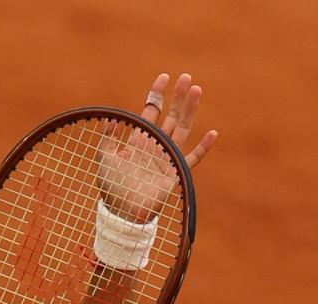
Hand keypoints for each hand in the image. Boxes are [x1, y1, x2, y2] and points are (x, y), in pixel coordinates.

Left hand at [97, 72, 218, 222]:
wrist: (122, 212)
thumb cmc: (112, 187)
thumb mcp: (104, 157)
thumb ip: (107, 137)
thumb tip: (113, 117)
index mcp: (139, 141)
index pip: (151, 112)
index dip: (157, 95)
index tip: (164, 77)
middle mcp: (155, 146)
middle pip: (170, 116)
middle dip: (178, 97)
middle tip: (186, 77)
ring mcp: (167, 158)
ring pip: (182, 129)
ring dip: (190, 111)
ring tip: (197, 91)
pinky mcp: (176, 173)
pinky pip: (192, 158)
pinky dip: (203, 148)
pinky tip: (212, 133)